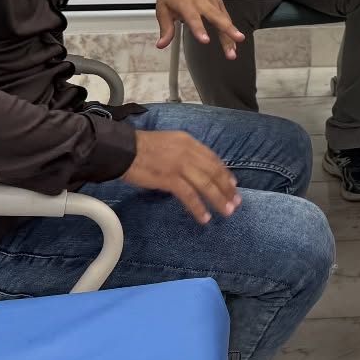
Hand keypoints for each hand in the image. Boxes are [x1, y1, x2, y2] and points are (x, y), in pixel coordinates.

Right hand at [121, 129, 239, 223]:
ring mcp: (180, 165)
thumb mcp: (168, 142)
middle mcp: (188, 151)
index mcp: (188, 141)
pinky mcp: (170, 179)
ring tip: (226, 211)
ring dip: (218, 199)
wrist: (123, 150)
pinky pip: (189, 196)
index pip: (212, 158)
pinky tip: (204, 217)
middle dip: (226, 188)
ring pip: (205, 184)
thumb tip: (195, 167)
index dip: (224, 172)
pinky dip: (198, 208)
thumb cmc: (141, 147)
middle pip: (213, 171)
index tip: (233, 184)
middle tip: (235, 202)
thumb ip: (183, 152)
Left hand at [155, 0, 244, 59]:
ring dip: (231, 33)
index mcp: (186, 3)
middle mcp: (202, 2)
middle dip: (228, 29)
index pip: (194, 18)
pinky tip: (233, 41)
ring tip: (234, 48)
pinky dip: (231, 28)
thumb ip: (166, 28)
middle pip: (217, 17)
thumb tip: (162, 43)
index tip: (205, 40)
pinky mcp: (218, 2)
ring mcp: (212, 1)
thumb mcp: (163, 8)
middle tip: (236, 39)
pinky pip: (226, 16)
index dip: (200, 30)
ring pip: (225, 18)